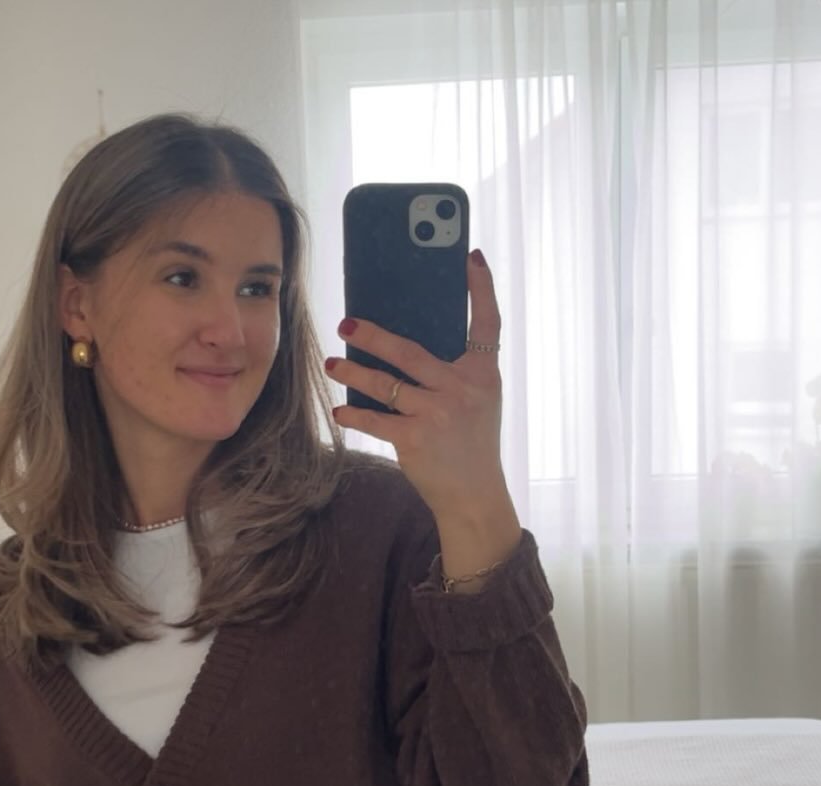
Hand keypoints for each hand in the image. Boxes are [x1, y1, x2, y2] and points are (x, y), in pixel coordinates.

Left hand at [326, 249, 507, 522]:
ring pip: (384, 383)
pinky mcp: (415, 439)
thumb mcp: (478, 401)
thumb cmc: (471, 442)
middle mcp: (463, 389)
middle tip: (346, 322)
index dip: (481, 288)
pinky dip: (354, 414)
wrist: (475, 495)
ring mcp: (438, 413)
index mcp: (484, 374)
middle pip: (410, 350)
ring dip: (352, 371)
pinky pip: (375, 418)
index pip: (488, 322)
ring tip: (332, 363)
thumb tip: (405, 342)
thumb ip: (454, 372)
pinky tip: (340, 410)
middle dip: (373, 335)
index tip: (470, 256)